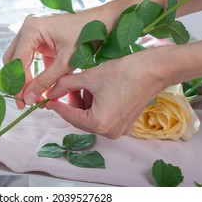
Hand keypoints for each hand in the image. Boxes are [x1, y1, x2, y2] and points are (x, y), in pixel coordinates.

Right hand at [3, 12, 97, 107]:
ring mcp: (32, 32)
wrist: (103, 22)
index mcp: (32, 29)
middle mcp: (28, 27)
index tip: (23, 103)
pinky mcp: (39, 38)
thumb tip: (28, 99)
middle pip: (13, 60)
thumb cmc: (87, 36)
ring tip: (32, 97)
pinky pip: (29, 58)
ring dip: (24, 78)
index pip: (17, 62)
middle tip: (25, 102)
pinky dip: (33, 73)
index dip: (18, 84)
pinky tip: (40, 88)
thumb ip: (45, 81)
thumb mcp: (66, 63)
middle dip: (18, 82)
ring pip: (19, 60)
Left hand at [45, 48, 166, 138]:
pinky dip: (94, 104)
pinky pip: (102, 115)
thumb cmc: (123, 72)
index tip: (47, 97)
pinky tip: (95, 88)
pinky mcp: (125, 123)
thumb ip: (65, 85)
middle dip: (71, 101)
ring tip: (83, 83)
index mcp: (99, 124)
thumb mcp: (89, 77)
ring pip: (90, 116)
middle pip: (80, 118)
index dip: (56, 104)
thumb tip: (50, 92)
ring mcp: (119, 129)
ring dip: (83, 101)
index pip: (69, 116)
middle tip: (65, 86)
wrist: (154, 70)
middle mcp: (110, 132)